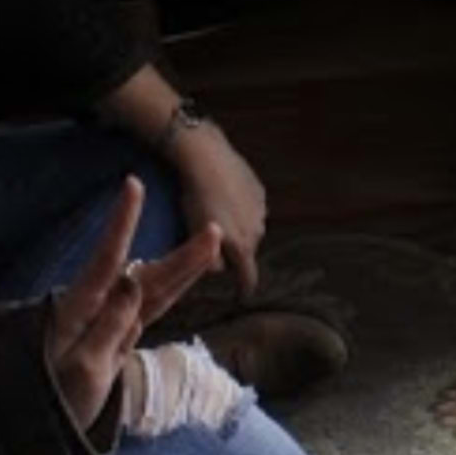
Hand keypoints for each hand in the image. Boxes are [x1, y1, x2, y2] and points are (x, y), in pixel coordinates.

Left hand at [42, 177, 226, 432]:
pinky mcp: (120, 336)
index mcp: (78, 311)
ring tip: (211, 240)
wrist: (37, 427)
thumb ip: (109, 327)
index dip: (120, 224)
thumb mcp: (80, 370)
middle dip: (179, 257)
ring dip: (183, 266)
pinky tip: (189, 271)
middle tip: (213, 230)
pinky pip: (153, 307)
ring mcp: (111, 322)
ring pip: (154, 289)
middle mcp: (97, 309)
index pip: (106, 261)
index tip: (132, 185)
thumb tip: (134, 283)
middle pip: (143, 277)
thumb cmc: (53, 400)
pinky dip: (173, 289)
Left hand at [165, 119, 268, 297]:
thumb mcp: (194, 233)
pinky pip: (251, 208)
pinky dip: (240, 208)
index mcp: (242, 246)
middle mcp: (257, 230)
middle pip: (247, 251)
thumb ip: (208, 258)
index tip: (242, 297)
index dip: (245, 289)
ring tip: (218, 217)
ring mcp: (260, 209)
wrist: (206, 158)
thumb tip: (216, 268)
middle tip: (215, 244)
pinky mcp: (258, 190)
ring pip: (250, 228)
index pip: (249, 277)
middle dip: (235, 253)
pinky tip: (224, 198)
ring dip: (238, 229)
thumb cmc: (195, 199)